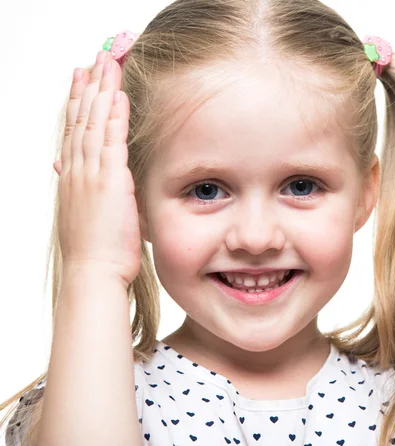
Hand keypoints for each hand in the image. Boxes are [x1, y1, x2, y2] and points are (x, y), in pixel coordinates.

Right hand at [55, 50, 140, 286]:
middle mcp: (77, 169)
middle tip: (94, 60)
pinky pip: (110, 139)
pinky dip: (113, 115)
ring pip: (93, 122)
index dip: (77, 103)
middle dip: (88, 86)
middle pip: (81, 118)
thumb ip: (81, 187)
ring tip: (106, 64)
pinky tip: (118, 94)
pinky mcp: (109, 180)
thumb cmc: (95, 250)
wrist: (93, 271)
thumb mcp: (84, 213)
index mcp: (73, 177)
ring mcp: (90, 173)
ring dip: (101, 90)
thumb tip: (68, 170)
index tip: (80, 80)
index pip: (74, 131)